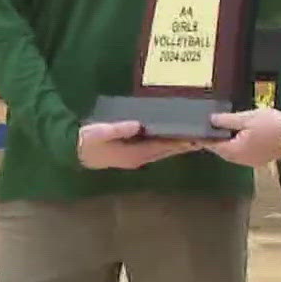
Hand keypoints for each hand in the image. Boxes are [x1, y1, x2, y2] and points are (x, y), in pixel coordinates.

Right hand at [77, 120, 200, 168]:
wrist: (75, 151)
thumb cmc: (87, 142)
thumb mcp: (99, 133)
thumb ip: (118, 129)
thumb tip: (138, 124)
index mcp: (135, 154)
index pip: (163, 147)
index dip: (180, 142)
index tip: (197, 136)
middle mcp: (140, 157)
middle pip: (168, 150)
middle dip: (185, 143)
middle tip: (204, 135)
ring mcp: (137, 155)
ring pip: (163, 149)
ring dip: (178, 143)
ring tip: (195, 134)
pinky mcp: (133, 151)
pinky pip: (155, 146)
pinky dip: (167, 141)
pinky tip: (172, 133)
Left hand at [206, 106, 280, 165]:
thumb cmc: (270, 124)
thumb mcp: (246, 118)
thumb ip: (226, 120)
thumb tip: (210, 120)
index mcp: (234, 151)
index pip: (213, 146)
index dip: (204, 138)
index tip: (197, 131)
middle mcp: (240, 160)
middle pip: (223, 151)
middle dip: (216, 141)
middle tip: (210, 128)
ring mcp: (251, 162)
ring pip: (233, 154)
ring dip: (228, 144)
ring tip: (224, 131)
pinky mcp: (260, 160)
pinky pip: (243, 154)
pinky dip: (239, 146)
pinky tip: (242, 136)